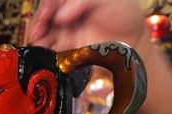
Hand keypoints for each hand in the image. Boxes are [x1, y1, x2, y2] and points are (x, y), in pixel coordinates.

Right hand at [29, 0, 148, 51]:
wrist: (132, 40)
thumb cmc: (123, 14)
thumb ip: (82, 2)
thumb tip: (60, 16)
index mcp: (74, 1)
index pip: (54, 1)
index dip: (47, 6)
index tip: (47, 13)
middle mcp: (67, 14)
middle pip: (45, 15)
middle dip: (39, 21)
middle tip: (39, 29)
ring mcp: (66, 32)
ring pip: (44, 32)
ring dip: (39, 36)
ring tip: (39, 41)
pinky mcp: (67, 49)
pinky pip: (51, 49)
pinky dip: (45, 50)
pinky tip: (45, 50)